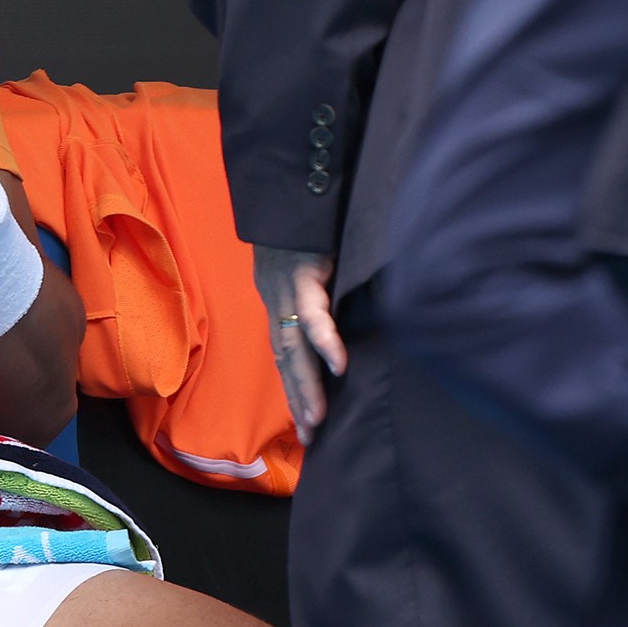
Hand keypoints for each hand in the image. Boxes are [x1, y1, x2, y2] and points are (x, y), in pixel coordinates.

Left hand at [252, 244, 347, 444]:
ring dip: (307, 383)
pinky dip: (324, 338)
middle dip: (298, 399)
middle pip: (286, 359)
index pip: (285, 355)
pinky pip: (314, 312)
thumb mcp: (313, 267)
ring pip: (293, 345)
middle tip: (311, 436)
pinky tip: (337, 363)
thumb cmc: (306, 228)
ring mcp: (288, 289)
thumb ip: (323, 295)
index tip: (305, 425)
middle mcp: (278, 300)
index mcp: (280, 301)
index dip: (293, 389)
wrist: (292, 190)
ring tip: (319, 417)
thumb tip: (349, 326)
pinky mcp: (303, 273)